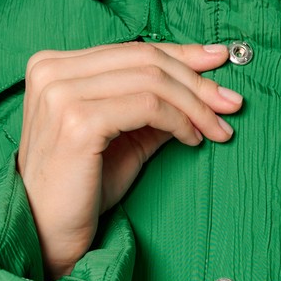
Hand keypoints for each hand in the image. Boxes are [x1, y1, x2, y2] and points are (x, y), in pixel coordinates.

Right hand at [16, 40, 242, 280]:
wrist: (48, 231)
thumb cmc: (83, 187)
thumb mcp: (126, 137)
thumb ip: (156, 108)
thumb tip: (205, 90)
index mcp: (55, 66)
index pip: (133, 50)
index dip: (182, 54)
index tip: (220, 60)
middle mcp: (52, 71)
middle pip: (146, 59)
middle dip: (198, 81)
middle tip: (232, 103)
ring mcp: (61, 93)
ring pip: (152, 80)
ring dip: (195, 105)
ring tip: (218, 128)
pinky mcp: (77, 120)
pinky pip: (148, 107)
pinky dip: (180, 121)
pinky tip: (193, 139)